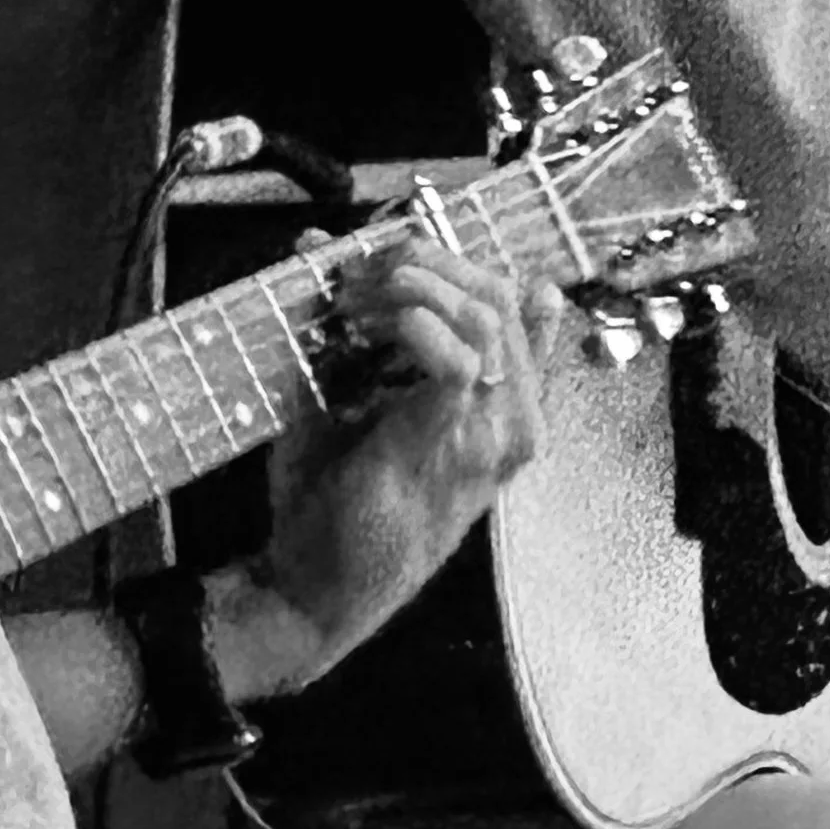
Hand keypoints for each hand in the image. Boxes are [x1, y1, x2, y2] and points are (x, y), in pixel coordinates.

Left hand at [209, 238, 557, 702]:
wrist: (314, 586)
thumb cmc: (335, 495)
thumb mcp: (349, 397)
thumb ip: (350, 326)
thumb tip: (320, 242)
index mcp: (502, 409)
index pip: (511, 301)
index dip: (446, 259)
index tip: (384, 252)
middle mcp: (515, 421)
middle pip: (500, 293)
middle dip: (426, 259)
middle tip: (359, 270)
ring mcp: (493, 436)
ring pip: (485, 313)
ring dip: (411, 285)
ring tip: (354, 299)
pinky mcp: (454, 445)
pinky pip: (460, 357)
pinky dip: (409, 321)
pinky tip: (367, 325)